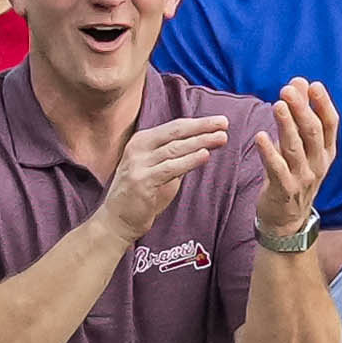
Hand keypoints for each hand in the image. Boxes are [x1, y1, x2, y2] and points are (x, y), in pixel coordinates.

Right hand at [97, 108, 231, 242]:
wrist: (117, 221)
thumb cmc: (141, 197)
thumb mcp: (160, 171)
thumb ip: (177, 159)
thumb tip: (204, 146)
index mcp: (142, 142)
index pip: (174, 127)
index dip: (198, 123)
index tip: (220, 121)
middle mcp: (138, 148)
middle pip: (175, 132)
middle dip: (202, 127)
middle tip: (224, 123)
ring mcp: (138, 164)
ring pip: (175, 148)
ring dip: (200, 142)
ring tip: (220, 138)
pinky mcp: (142, 181)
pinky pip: (170, 168)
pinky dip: (189, 161)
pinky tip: (204, 155)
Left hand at [255, 75, 341, 239]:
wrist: (287, 220)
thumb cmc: (293, 175)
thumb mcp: (301, 146)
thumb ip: (300, 115)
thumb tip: (301, 81)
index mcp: (325, 151)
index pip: (330, 124)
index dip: (323, 104)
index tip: (313, 85)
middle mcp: (318, 164)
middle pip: (312, 132)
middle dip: (301, 109)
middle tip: (287, 90)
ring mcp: (303, 178)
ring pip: (295, 148)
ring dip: (286, 125)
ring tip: (277, 105)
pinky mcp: (284, 190)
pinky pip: (276, 169)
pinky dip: (269, 152)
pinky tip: (260, 136)